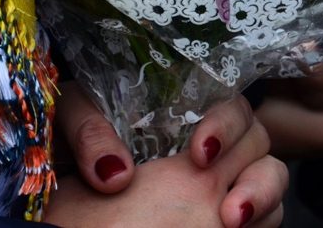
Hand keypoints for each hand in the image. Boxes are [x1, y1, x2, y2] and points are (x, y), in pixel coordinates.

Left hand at [53, 82, 285, 225]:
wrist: (54, 172)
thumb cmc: (68, 134)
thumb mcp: (74, 117)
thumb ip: (90, 132)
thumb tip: (114, 173)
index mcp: (182, 110)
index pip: (230, 106)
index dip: (226, 126)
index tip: (199, 155)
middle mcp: (206, 143)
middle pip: (259, 142)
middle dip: (253, 172)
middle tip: (226, 207)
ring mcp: (213, 181)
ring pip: (267, 177)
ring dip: (262, 198)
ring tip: (233, 221)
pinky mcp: (210, 211)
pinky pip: (254, 215)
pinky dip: (256, 221)